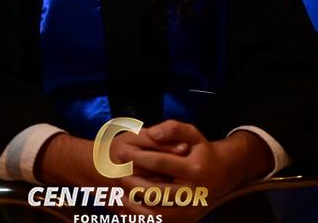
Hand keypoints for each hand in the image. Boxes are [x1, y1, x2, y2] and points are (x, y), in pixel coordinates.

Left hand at [116, 120, 274, 221]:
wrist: (225, 173)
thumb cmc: (203, 150)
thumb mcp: (193, 133)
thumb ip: (173, 129)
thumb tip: (152, 133)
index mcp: (194, 169)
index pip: (160, 163)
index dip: (138, 157)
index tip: (121, 152)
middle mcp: (193, 193)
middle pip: (156, 192)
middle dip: (132, 183)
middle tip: (116, 174)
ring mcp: (190, 211)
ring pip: (156, 213)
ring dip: (134, 205)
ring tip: (118, 193)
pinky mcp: (187, 221)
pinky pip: (161, 222)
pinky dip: (142, 218)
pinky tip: (128, 209)